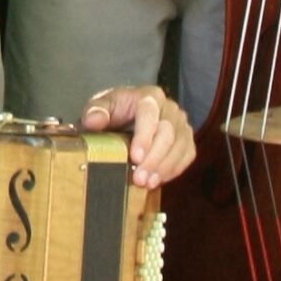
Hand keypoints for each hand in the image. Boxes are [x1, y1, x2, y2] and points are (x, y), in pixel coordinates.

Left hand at [79, 85, 194, 188]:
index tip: (135, 157)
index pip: (149, 114)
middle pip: (168, 133)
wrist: (127, 117)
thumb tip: (93, 121)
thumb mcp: (100, 107)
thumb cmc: (114, 112)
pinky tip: (158, 180)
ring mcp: (181, 123)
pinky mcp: (186, 139)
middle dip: (154, 158)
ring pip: (180, 146)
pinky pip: (187, 154)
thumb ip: (95, 111)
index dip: (144, 137)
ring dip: (164, 168)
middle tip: (139, 179)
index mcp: (149, 96)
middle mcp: (169, 107)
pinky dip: (174, 169)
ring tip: (147, 184)